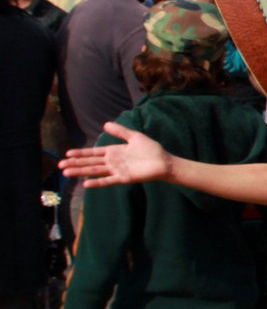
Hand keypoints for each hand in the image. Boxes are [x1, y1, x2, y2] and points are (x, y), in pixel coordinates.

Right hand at [57, 122, 171, 185]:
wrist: (164, 161)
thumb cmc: (151, 149)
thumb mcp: (134, 137)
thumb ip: (120, 131)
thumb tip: (105, 124)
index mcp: (113, 152)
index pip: (93, 152)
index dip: (80, 153)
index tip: (67, 153)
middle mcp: (112, 162)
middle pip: (90, 162)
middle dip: (75, 163)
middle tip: (59, 166)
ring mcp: (117, 170)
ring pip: (94, 171)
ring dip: (80, 172)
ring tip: (66, 173)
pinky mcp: (124, 178)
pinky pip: (108, 181)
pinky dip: (97, 182)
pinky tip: (85, 183)